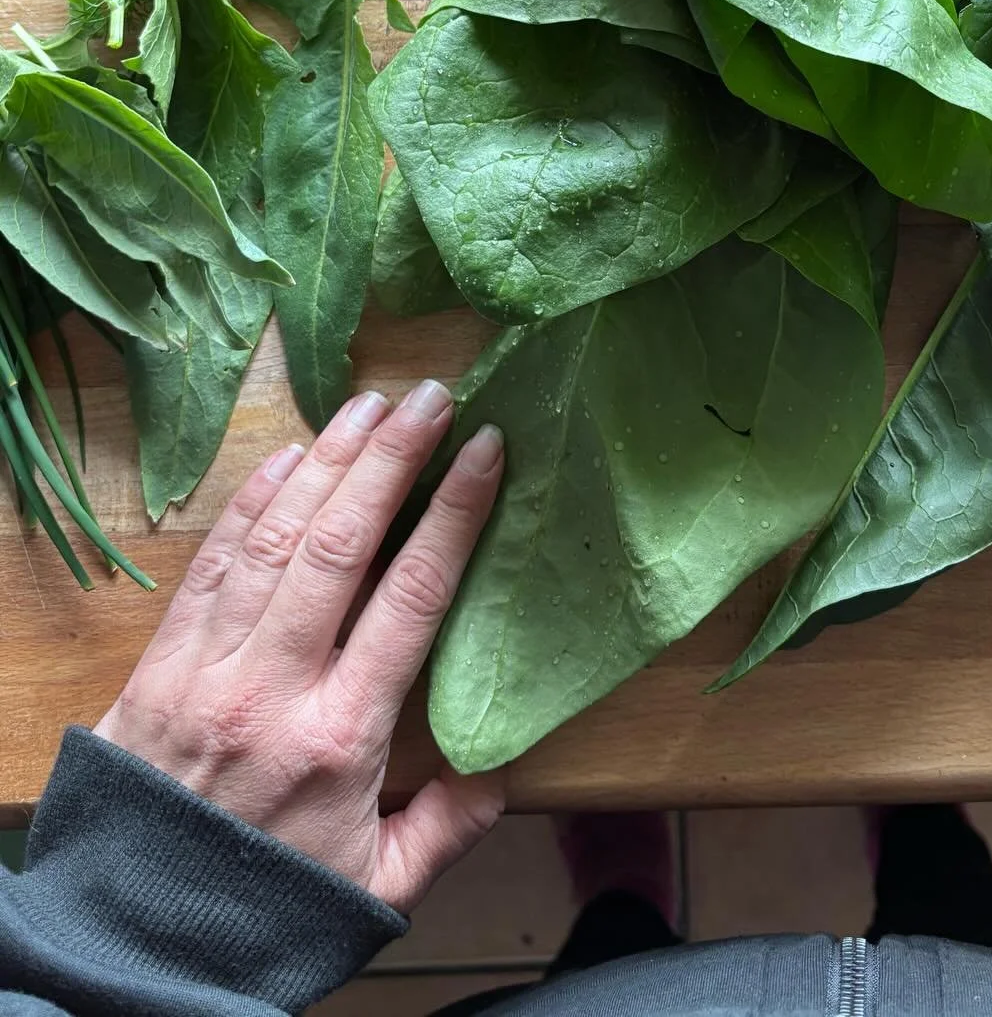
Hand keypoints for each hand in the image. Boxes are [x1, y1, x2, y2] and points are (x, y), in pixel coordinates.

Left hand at [95, 380, 504, 912]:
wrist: (133, 951)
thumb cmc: (270, 913)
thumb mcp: (380, 890)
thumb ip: (450, 826)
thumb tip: (503, 763)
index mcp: (342, 736)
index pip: (411, 595)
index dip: (453, 512)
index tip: (486, 448)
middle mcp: (274, 686)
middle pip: (342, 543)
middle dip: (393, 459)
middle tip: (434, 395)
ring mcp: (208, 669)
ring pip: (276, 538)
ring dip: (327, 461)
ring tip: (371, 404)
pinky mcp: (158, 666)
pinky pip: (211, 565)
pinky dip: (250, 503)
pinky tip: (286, 458)